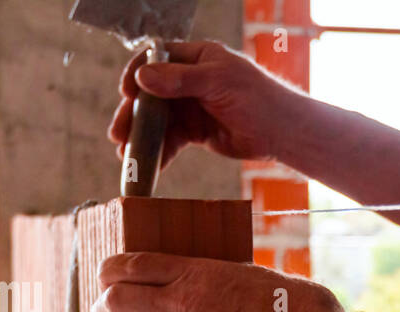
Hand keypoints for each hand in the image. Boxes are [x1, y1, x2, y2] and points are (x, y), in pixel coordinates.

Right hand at [109, 40, 296, 167]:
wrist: (281, 132)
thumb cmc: (256, 98)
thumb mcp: (217, 82)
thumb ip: (180, 80)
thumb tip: (143, 77)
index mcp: (195, 58)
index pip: (155, 58)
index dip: (137, 74)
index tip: (127, 93)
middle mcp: (188, 79)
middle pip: (150, 94)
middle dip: (133, 115)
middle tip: (118, 134)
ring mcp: (191, 106)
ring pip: (158, 120)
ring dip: (142, 137)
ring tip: (126, 155)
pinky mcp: (195, 131)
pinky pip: (171, 140)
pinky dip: (160, 152)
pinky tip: (150, 165)